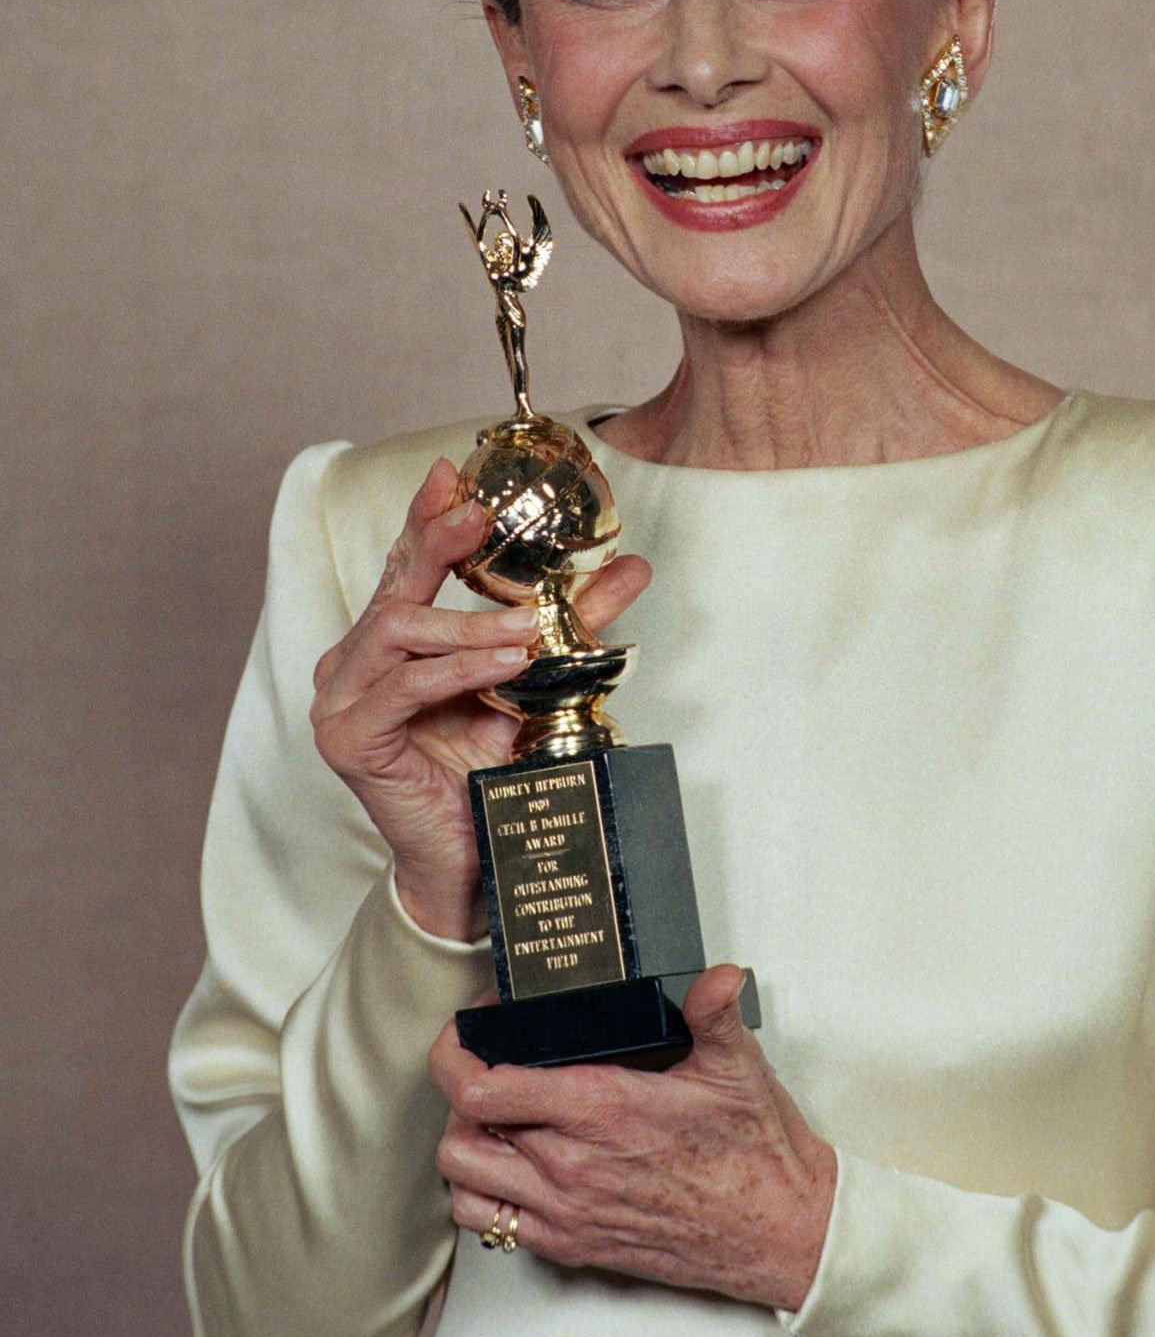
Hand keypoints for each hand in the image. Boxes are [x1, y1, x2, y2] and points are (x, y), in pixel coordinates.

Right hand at [311, 456, 650, 941]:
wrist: (471, 862)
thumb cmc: (487, 774)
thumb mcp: (532, 686)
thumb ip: (568, 626)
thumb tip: (631, 570)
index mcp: (384, 645)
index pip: (404, 568)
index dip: (424, 518)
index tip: (452, 474)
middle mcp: (351, 665)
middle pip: (394, 586)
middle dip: (437, 543)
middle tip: (480, 517)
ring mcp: (340, 701)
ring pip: (398, 630)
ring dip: (469, 624)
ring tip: (525, 629)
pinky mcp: (347, 738)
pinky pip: (405, 686)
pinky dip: (457, 669)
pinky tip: (502, 664)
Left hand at [430, 966, 838, 1313]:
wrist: (779, 1233)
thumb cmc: (756, 1152)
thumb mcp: (738, 1067)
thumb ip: (715, 1012)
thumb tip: (718, 973)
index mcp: (601, 1109)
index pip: (482, 1085)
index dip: (460, 1047)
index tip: (475, 1024)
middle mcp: (570, 1165)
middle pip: (461, 1124)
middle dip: (459, 1082)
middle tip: (484, 1059)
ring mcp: (566, 1212)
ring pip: (461, 1174)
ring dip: (464, 1137)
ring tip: (492, 1111)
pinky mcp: (571, 1246)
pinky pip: (487, 1223)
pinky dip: (480, 1190)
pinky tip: (509, 1164)